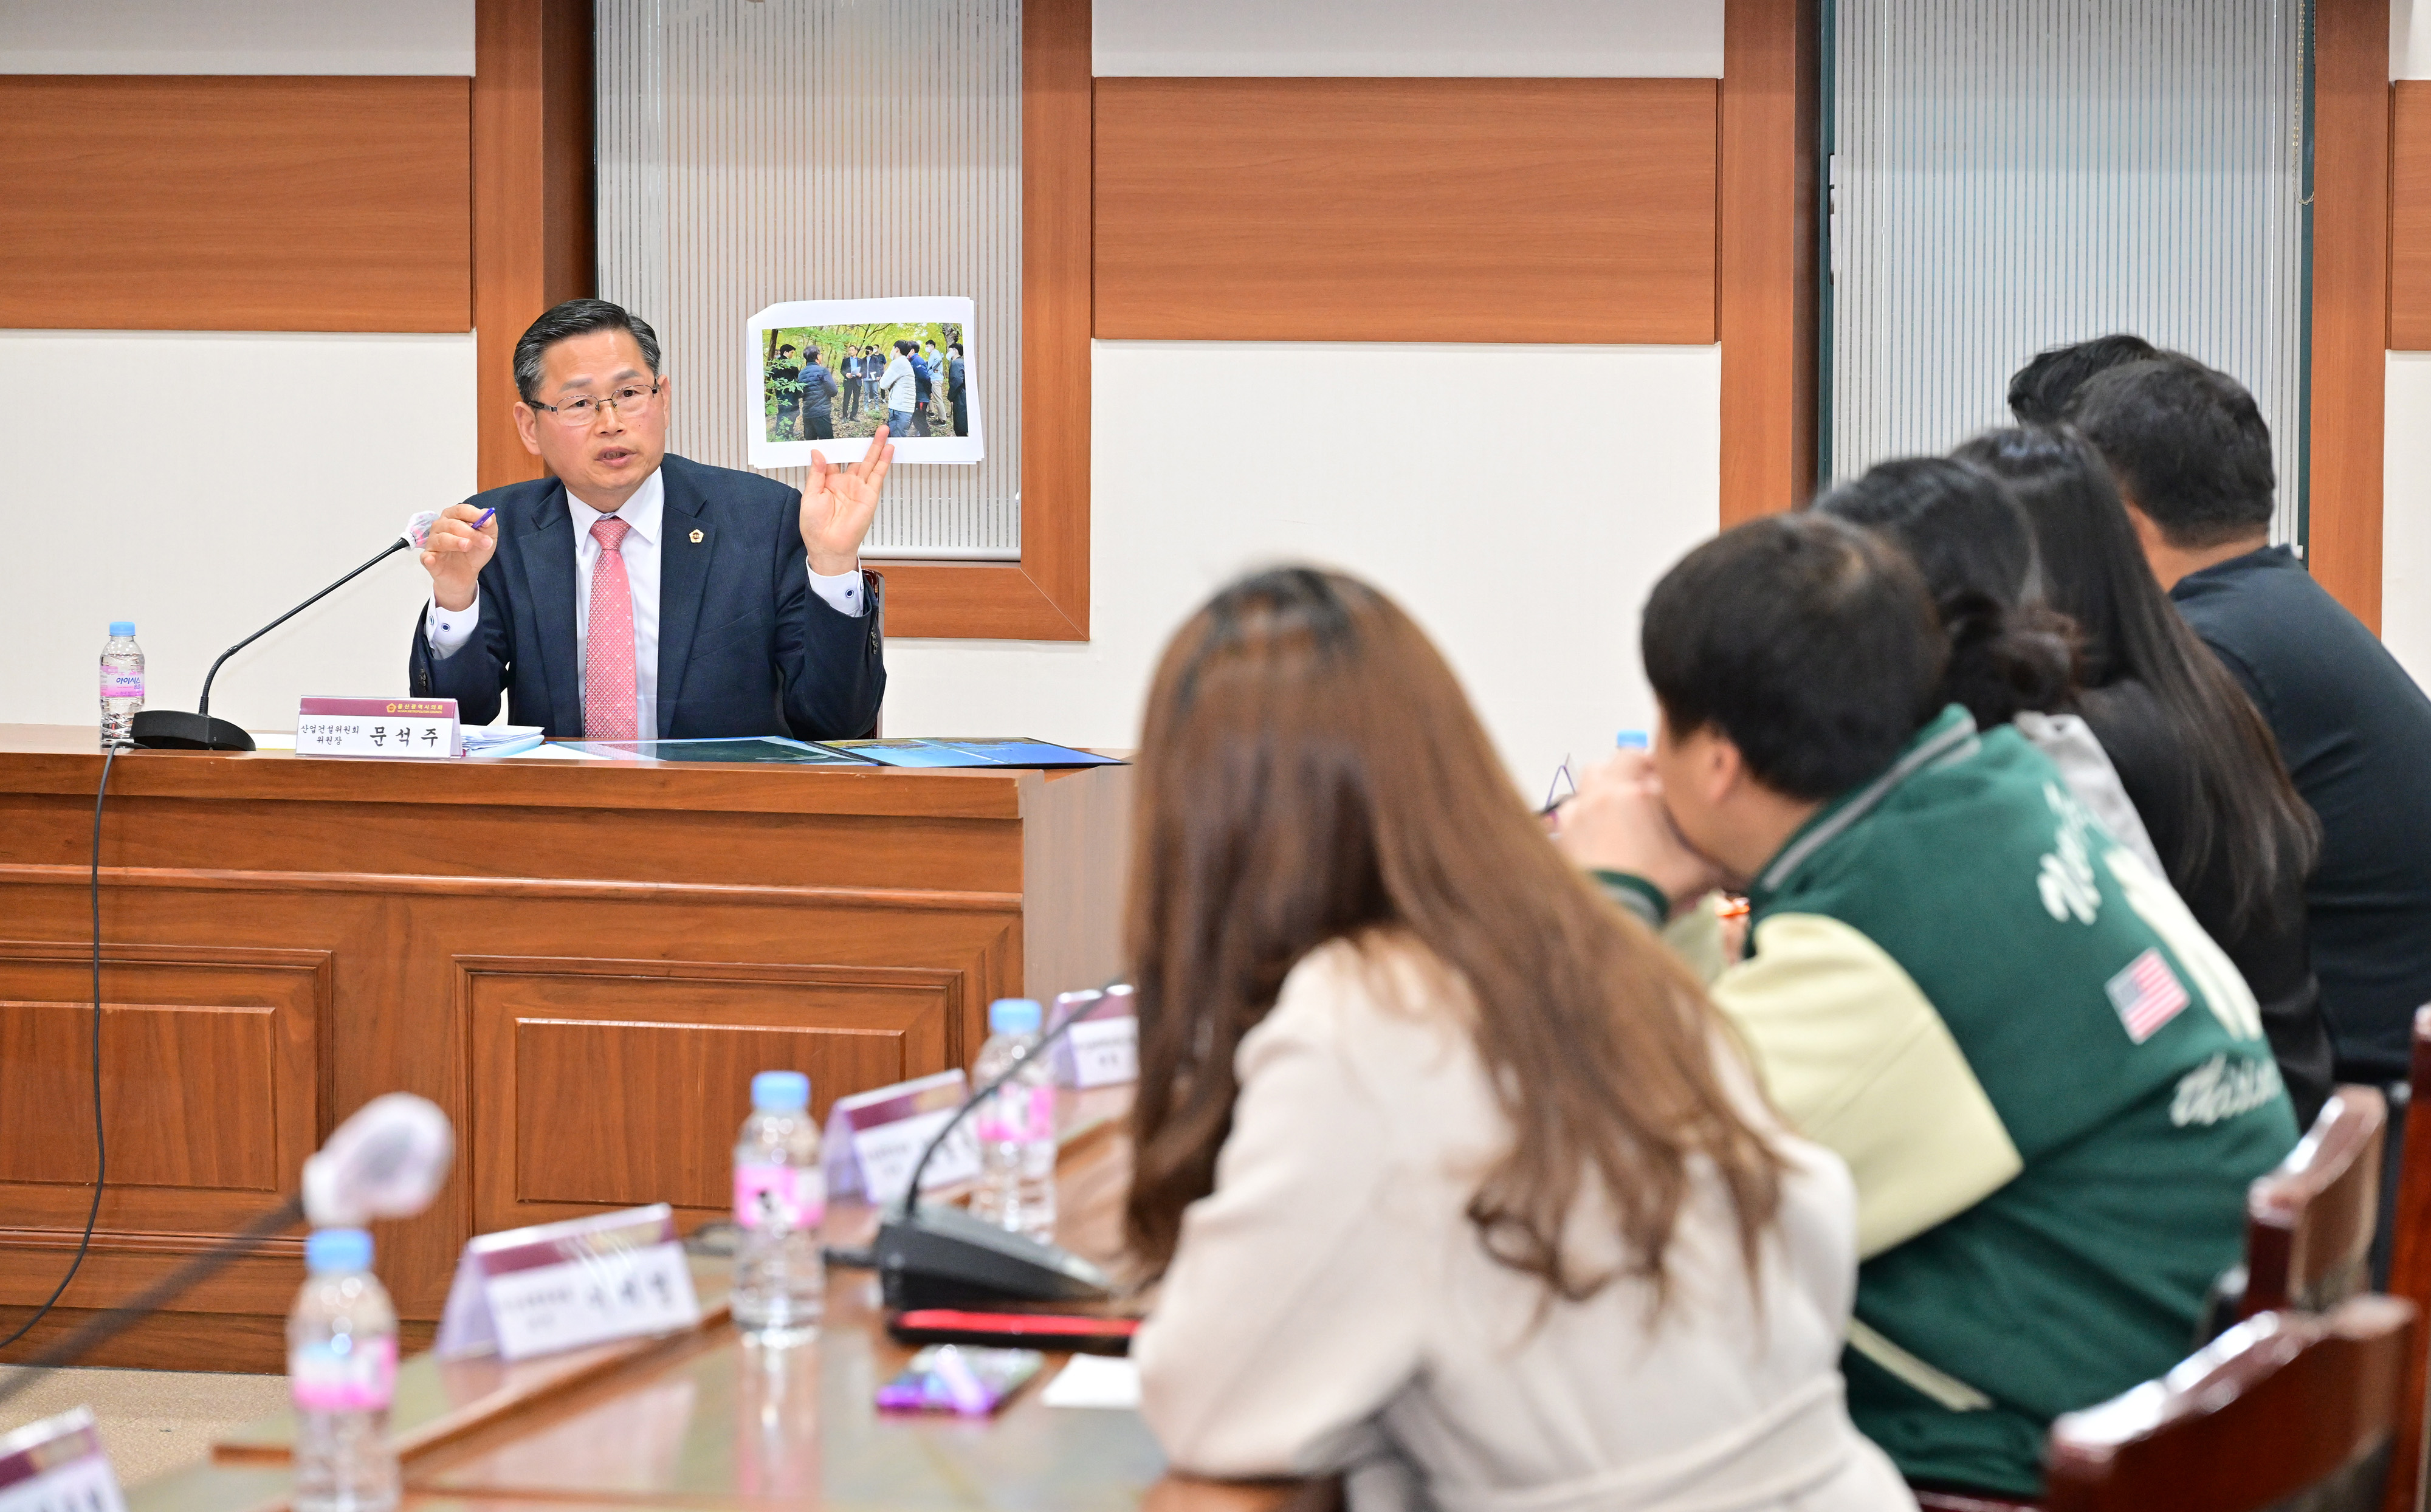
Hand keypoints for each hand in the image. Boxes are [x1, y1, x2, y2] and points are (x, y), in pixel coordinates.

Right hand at [419, 502, 496, 611]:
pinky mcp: (428, 558)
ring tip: (467, 546)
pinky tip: (432, 559)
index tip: (488, 523)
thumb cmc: (473, 552)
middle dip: (471, 533)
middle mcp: (440, 527)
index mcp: (453, 517)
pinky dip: (429, 558)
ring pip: (442, 538)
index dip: (475, 515)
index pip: (461, 510)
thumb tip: (489, 514)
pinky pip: (426, 557)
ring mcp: (433, 542)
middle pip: (453, 524)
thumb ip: (489, 525)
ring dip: (456, 542)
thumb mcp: (488, 537)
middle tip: (486, 542)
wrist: (466, 574)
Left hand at [802, 426, 893, 575]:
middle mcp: (845, 483)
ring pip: (869, 462)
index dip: (835, 447)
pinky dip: (884, 462)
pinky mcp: (869, 495)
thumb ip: (816, 473)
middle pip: (855, 457)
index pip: (833, 459)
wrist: (828, 546)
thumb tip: (817, 453)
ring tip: (883, 431)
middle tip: (868, 426)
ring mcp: (858, 488)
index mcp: (827, 482)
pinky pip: (878, 475)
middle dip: (861, 442)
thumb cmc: (815, 527)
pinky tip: (888, 449)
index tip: (836, 431)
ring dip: (876, 447)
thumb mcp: (809, 496)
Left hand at [1553, 750, 1725, 910]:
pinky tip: (1598, 824)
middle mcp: (1609, 793)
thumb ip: (1723, 861)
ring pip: (1594, 773)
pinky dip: (1586, 808)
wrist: (1610, 913)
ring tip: (1625, 798)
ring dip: (1610, 779)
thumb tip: (1745, 864)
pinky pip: (1573, 805)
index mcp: (1643, 795)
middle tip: (1656, 783)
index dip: (1678, 780)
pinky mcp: (1564, 829)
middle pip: (1626, 758)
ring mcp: (1582, 809)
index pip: (1666, 772)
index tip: (1683, 790)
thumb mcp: (1699, 874)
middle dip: (1643, 766)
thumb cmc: (1654, 888)